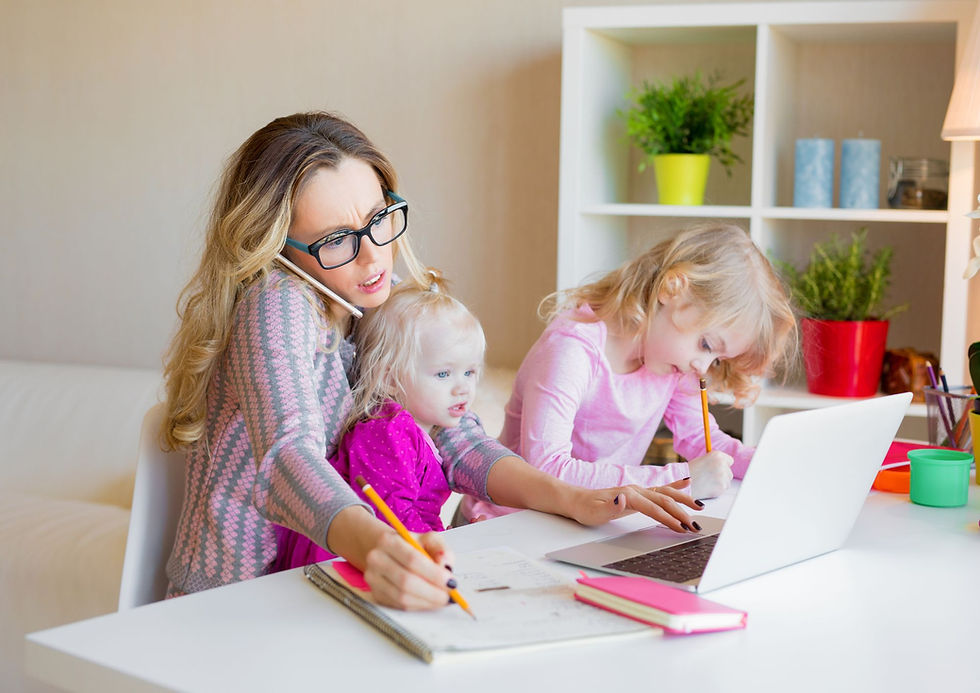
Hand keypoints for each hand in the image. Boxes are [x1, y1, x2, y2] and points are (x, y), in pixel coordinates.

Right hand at [361, 529, 457, 609]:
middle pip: (406, 581)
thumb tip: (445, 566)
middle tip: (448, 595)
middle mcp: (376, 559)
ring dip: (426, 601)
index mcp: (388, 541)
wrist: (390, 552)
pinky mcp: (376, 594)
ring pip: (402, 597)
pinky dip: (418, 606)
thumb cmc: (411, 546)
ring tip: (442, 599)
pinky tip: (429, 601)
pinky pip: (399, 606)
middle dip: (432, 592)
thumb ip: (441, 550)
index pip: (412, 559)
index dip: (434, 574)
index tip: (450, 581)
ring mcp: (373, 578)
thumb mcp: (429, 540)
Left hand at [566, 478, 701, 532]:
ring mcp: (638, 491)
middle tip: (696, 526)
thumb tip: (624, 499)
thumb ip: (611, 506)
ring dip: (683, 500)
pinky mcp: (638, 494)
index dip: (668, 518)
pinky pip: (661, 489)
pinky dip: (675, 486)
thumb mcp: (594, 512)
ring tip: (699, 507)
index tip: (681, 528)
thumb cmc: (585, 508)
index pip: (654, 508)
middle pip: (664, 499)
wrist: (576, 500)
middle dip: (682, 512)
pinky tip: (686, 483)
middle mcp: (636, 490)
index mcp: (629, 495)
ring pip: (666, 493)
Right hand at [688, 450, 733, 499]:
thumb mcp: (702, 460)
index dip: (723, 465)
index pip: (730, 460)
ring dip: (720, 483)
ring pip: (727, 481)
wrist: (682, 484)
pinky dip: (717, 490)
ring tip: (707, 482)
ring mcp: (723, 476)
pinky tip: (707, 488)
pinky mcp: (722, 487)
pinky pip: (723, 489)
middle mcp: (722, 464)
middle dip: (722, 475)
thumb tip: (724, 465)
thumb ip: (714, 461)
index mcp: (717, 455)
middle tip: (709, 477)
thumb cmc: (689, 472)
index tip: (717, 469)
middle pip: (729, 472)